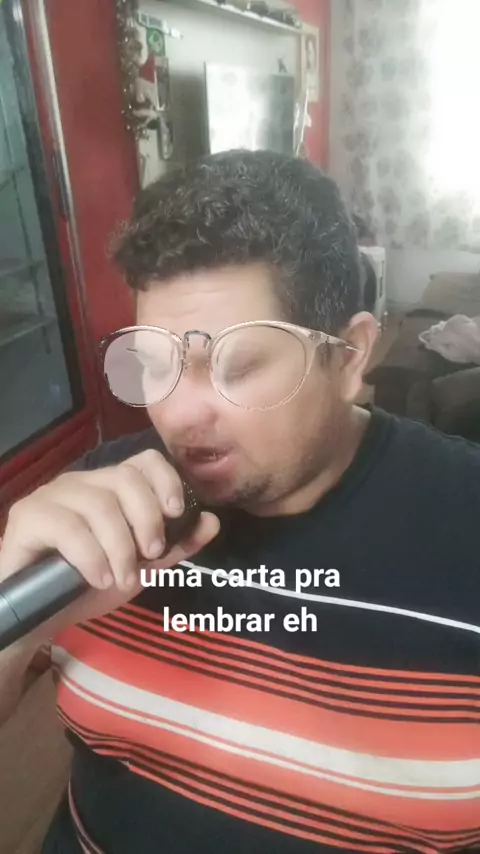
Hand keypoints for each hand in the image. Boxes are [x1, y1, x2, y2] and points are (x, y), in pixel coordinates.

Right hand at [0, 449, 219, 639]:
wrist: (37, 614)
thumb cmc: (87, 585)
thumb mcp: (140, 567)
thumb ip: (174, 545)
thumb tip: (212, 521)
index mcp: (110, 487)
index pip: (144, 461)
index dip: (166, 481)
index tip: (176, 513)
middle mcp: (82, 483)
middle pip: (125, 479)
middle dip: (148, 519)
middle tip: (152, 555)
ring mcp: (52, 496)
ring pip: (100, 504)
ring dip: (121, 547)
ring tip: (123, 578)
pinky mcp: (28, 516)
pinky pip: (68, 527)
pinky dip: (92, 556)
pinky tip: (98, 578)